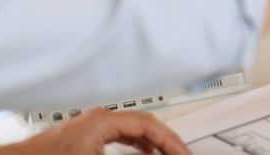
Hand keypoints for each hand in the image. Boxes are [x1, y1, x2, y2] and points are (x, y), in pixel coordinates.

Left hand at [0, 108, 189, 154]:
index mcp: (103, 120)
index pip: (150, 125)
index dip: (172, 142)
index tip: (185, 154)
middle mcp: (98, 118)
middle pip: (144, 124)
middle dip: (166, 141)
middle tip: (182, 153)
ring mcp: (91, 126)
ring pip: (132, 129)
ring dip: (152, 143)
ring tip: (168, 154)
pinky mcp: (84, 137)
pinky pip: (120, 135)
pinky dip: (137, 145)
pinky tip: (143, 154)